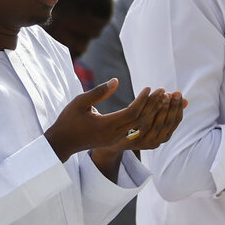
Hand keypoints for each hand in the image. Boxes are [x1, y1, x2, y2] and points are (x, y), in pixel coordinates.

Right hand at [45, 81, 183, 161]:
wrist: (62, 143)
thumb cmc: (68, 120)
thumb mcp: (80, 102)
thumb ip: (98, 92)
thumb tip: (116, 81)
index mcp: (106, 125)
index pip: (132, 113)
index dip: (142, 100)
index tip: (149, 88)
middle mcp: (114, 135)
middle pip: (140, 120)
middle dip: (152, 105)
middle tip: (163, 92)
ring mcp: (116, 139)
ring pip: (139, 126)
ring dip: (151, 113)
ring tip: (161, 99)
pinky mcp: (115, 140)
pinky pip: (135, 130)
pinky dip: (144, 119)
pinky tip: (151, 109)